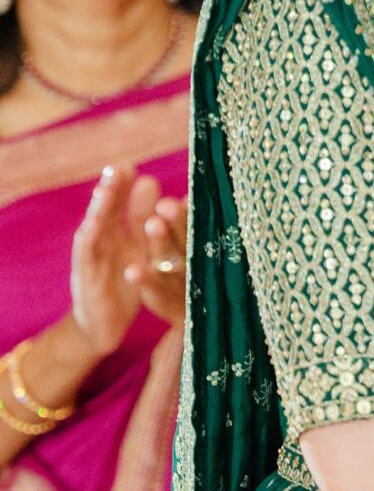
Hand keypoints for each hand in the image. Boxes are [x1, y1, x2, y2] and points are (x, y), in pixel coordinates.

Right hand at [71, 165, 184, 354]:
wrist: (102, 326)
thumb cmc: (124, 283)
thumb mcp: (139, 251)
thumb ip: (147, 222)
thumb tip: (169, 189)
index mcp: (120, 234)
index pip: (122, 204)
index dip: (124, 185)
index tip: (129, 164)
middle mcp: (104, 243)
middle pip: (106, 211)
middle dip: (112, 189)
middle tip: (118, 167)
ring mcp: (94, 261)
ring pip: (96, 232)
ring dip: (100, 212)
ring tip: (103, 191)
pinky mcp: (88, 283)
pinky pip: (89, 262)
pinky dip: (89, 244)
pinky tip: (89, 227)